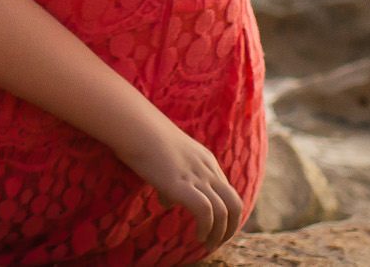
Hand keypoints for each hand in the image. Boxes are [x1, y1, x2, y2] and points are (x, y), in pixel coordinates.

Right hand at [119, 114, 244, 257]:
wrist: (135, 126)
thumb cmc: (144, 139)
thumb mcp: (164, 160)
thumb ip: (171, 181)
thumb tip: (168, 202)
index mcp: (206, 161)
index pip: (228, 192)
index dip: (225, 214)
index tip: (216, 228)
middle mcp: (207, 169)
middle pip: (235, 203)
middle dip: (231, 227)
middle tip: (218, 241)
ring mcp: (196, 177)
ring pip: (224, 211)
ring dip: (219, 234)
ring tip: (207, 244)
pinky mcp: (181, 185)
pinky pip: (206, 212)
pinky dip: (206, 228)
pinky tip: (198, 236)